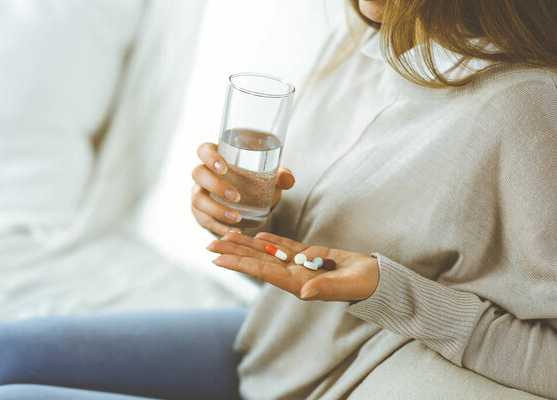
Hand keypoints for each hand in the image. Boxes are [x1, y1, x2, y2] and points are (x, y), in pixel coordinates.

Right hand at [191, 142, 294, 235]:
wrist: (253, 203)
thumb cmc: (258, 182)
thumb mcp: (270, 178)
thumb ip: (281, 177)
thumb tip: (287, 179)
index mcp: (217, 157)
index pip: (204, 150)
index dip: (210, 157)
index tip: (224, 169)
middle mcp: (203, 174)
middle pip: (198, 174)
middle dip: (215, 186)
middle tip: (236, 197)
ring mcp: (199, 193)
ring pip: (198, 200)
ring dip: (216, 210)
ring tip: (237, 219)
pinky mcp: (201, 213)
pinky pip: (203, 220)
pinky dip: (218, 227)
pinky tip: (233, 231)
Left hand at [207, 232, 379, 301]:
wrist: (378, 279)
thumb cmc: (365, 285)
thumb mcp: (347, 286)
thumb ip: (325, 288)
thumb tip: (303, 292)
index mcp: (299, 283)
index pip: (263, 272)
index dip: (239, 264)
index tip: (217, 259)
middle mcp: (295, 275)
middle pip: (258, 262)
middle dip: (234, 253)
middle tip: (209, 244)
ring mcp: (302, 265)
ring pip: (268, 253)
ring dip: (247, 245)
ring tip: (226, 236)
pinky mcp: (312, 255)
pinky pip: (286, 247)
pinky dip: (271, 241)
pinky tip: (256, 236)